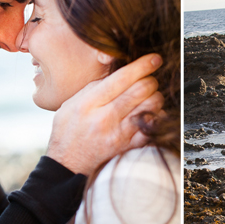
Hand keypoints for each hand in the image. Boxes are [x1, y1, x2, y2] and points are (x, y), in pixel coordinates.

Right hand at [46, 53, 164, 174]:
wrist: (68, 165)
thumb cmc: (68, 131)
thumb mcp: (71, 103)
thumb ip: (94, 87)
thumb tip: (117, 71)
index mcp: (89, 103)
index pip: (122, 78)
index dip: (143, 65)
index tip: (155, 58)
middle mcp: (105, 118)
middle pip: (141, 90)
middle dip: (151, 80)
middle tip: (150, 79)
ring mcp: (119, 134)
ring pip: (150, 107)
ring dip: (155, 98)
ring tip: (150, 97)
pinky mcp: (128, 147)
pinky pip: (151, 128)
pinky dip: (156, 118)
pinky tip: (151, 114)